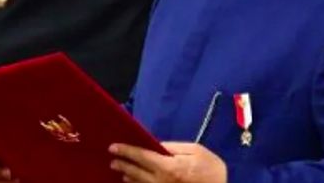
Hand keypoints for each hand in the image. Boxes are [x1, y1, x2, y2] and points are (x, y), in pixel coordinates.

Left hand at [109, 142, 226, 182]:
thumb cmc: (211, 169)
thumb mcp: (195, 150)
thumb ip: (173, 147)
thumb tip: (156, 145)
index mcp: (168, 167)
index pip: (142, 156)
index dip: (127, 151)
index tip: (114, 147)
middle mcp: (161, 182)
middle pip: (136, 173)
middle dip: (123, 165)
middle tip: (112, 159)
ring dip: (128, 177)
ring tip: (120, 171)